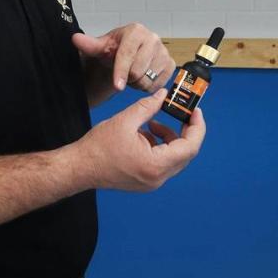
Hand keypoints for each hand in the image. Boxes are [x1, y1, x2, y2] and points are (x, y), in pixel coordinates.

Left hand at [72, 23, 175, 95]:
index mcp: (136, 30)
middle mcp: (153, 38)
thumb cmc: (112, 51)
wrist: (124, 56)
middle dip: (127, 77)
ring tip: (131, 74)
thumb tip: (76, 39)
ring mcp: (164, 51)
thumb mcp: (99, 48)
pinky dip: (148, 86)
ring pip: (148, 79)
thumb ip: (89, 45)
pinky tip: (142, 77)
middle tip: (121, 73)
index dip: (120, 72)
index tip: (117, 85)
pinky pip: (158, 84)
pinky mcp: (171, 64)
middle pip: (138, 71)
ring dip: (136, 83)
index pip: (127, 55)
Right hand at [75, 89, 205, 191]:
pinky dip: (160, 146)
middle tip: (181, 113)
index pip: (190, 147)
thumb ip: (148, 107)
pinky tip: (144, 135)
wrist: (80, 168)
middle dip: (184, 131)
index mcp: (155, 164)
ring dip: (169, 138)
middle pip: (185, 154)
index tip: (195, 111)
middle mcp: (158, 177)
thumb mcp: (125, 120)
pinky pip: (162, 163)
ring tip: (152, 123)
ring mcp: (152, 182)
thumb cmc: (98, 147)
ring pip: (174, 158)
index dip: (197, 127)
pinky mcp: (145, 181)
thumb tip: (164, 95)